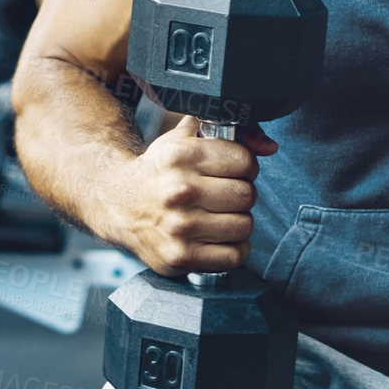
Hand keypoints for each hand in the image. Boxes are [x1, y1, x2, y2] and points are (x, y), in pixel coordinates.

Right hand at [109, 115, 278, 277]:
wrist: (119, 204)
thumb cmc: (160, 170)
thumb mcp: (185, 138)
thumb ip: (231, 131)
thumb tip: (269, 146)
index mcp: (182, 156)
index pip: (245, 162)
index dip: (245, 166)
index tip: (233, 171)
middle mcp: (179, 190)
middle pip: (247, 195)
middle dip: (241, 195)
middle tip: (225, 196)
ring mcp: (179, 226)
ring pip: (244, 226)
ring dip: (238, 222)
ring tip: (219, 217)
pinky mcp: (180, 256)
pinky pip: (234, 256)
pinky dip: (233, 249)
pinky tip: (218, 239)